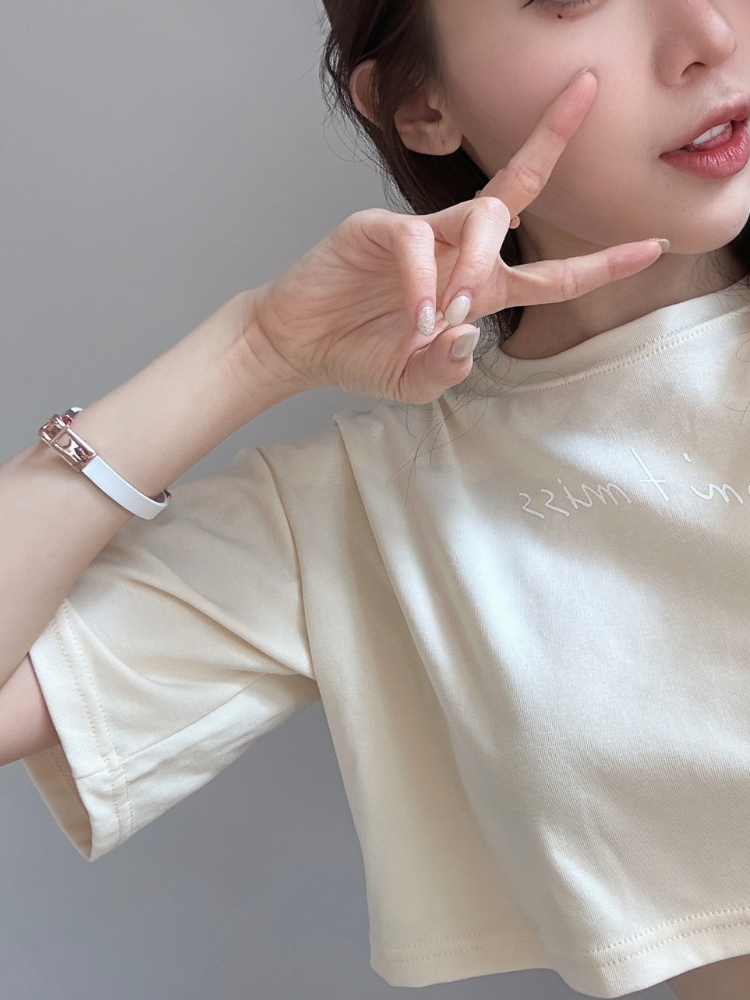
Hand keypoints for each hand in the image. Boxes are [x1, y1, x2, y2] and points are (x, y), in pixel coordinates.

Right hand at [244, 68, 665, 404]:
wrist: (298, 346)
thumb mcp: (416, 382)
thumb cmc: (359, 355)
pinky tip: (415, 320)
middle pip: (515, 190)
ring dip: (478, 263)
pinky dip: (422, 284)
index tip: (651, 246)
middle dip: (553, 142)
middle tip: (587, 89)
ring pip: (477, 215)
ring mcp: (418, 235)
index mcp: (475, 286)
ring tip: (448, 316)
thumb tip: (466, 334)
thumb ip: (449, 371)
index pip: (548, 272)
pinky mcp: (375, 230)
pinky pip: (414, 242)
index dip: (599, 263)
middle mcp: (455, 250)